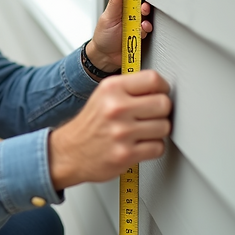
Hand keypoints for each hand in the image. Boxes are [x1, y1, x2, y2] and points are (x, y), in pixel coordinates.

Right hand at [48, 70, 170, 189]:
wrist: (69, 152)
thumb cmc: (91, 124)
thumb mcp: (104, 95)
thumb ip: (131, 88)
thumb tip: (162, 88)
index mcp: (111, 88)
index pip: (153, 79)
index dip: (163, 88)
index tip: (160, 95)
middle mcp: (116, 108)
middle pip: (164, 104)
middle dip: (161, 112)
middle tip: (151, 116)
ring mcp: (121, 132)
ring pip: (164, 127)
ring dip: (158, 132)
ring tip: (142, 132)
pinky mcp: (126, 154)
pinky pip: (158, 147)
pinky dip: (153, 148)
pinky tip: (140, 144)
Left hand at [85, 0, 153, 73]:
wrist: (105, 57)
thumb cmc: (103, 37)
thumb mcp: (107, 17)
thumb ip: (115, 1)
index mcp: (121, 8)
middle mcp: (130, 16)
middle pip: (142, 6)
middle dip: (144, 7)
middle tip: (143, 8)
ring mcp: (136, 26)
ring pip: (146, 18)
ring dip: (145, 20)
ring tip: (141, 23)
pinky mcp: (140, 36)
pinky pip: (147, 31)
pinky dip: (146, 30)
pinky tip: (142, 31)